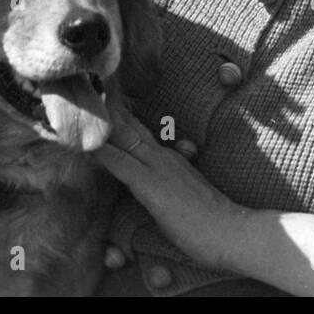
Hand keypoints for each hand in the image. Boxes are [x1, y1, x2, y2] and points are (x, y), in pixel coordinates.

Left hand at [93, 109, 246, 271]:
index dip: (120, 114)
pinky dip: (102, 151)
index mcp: (169, 158)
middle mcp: (161, 156)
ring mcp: (156, 167)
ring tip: (81, 100)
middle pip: (128, 124)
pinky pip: (120, 163)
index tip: (103, 97)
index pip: (138, 130)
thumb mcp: (188, 195)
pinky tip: (86, 142)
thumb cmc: (213, 222)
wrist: (232, 230)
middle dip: (107, 106)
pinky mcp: (150, 184)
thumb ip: (173, 184)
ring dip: (100, 121)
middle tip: (88, 83)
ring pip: (122, 137)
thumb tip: (162, 184)